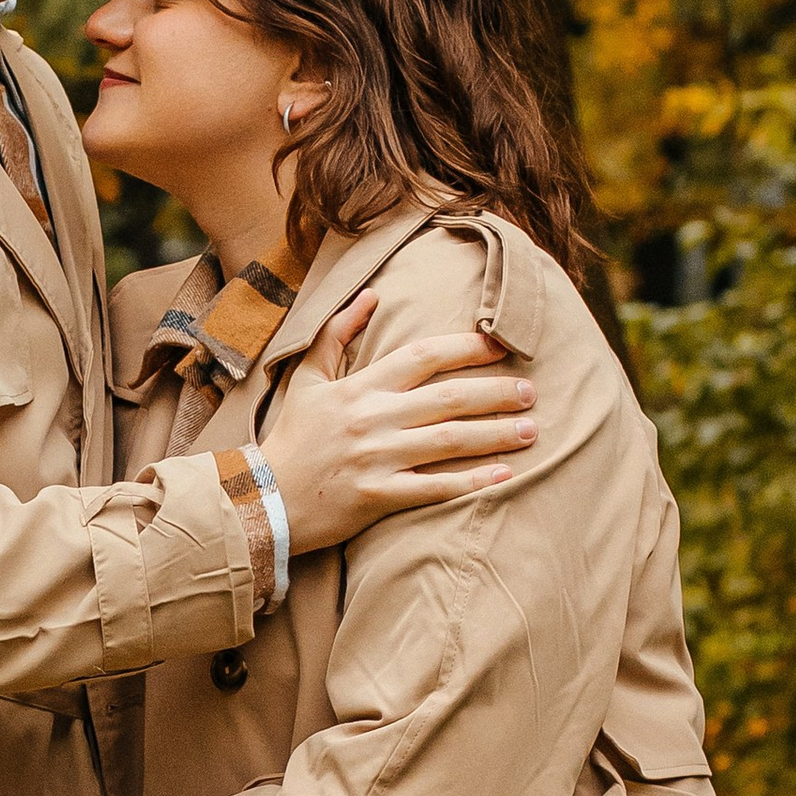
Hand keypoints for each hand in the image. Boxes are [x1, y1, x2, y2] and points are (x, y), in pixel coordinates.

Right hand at [263, 296, 533, 556]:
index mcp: (360, 387)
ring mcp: (376, 459)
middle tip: (531, 391)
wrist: (264, 500)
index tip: (501, 346)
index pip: (423, 356)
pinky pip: (434, 487)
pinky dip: (471, 482)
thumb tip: (371, 295)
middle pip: (448, 398)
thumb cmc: (292, 438)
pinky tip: (504, 476)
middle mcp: (373, 418)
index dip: (466, 348)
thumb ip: (337, 335)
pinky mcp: (378, 497)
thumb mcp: (307, 380)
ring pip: (449, 441)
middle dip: (495, 393)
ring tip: (532, 430)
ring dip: (495, 434)